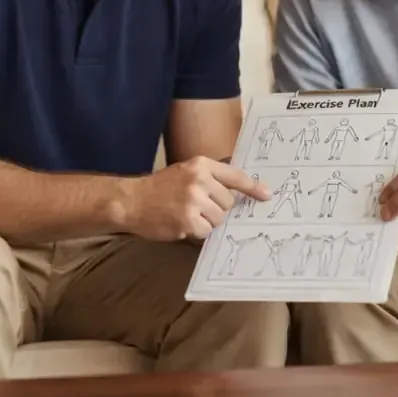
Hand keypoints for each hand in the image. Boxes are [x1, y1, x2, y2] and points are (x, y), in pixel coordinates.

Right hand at [118, 157, 269, 241]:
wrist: (131, 201)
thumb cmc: (159, 188)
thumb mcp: (185, 171)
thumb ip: (210, 177)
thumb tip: (237, 190)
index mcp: (201, 165)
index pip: (235, 176)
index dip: (253, 187)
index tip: (266, 195)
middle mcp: (199, 180)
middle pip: (228, 203)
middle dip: (217, 209)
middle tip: (197, 206)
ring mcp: (193, 201)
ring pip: (219, 219)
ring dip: (206, 221)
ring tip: (186, 214)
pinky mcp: (187, 221)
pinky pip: (206, 232)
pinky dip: (196, 231)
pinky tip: (181, 223)